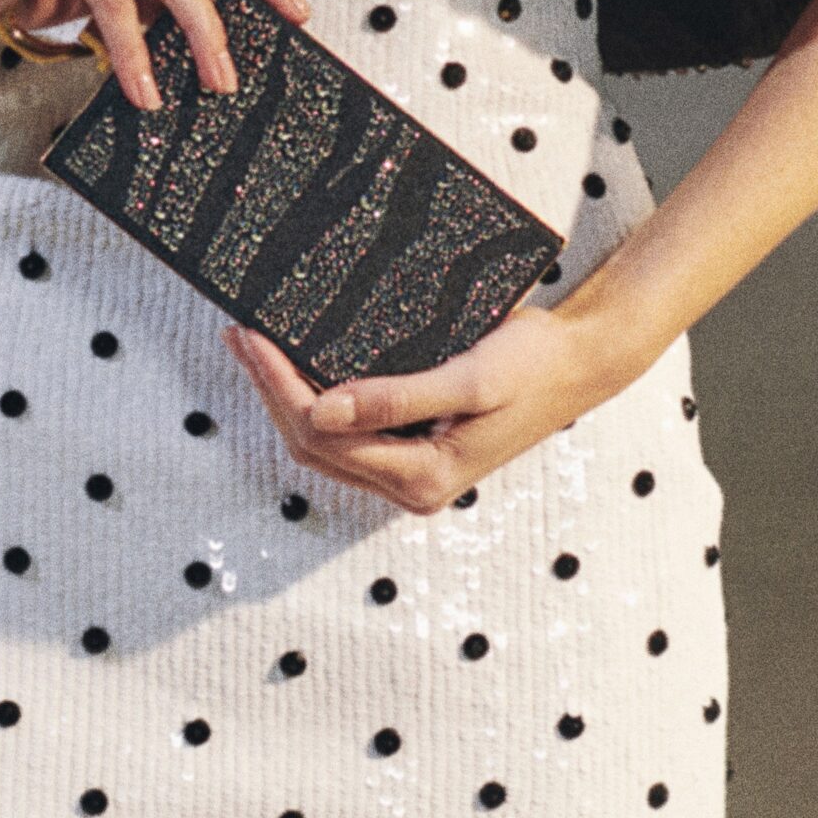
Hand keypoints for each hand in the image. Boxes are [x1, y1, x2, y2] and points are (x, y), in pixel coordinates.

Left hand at [221, 302, 639, 514]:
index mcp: (421, 477)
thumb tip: (323, 410)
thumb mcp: (470, 380)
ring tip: (254, 344)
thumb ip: (397, 399)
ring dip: (284, 394)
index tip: (251, 337)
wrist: (578, 364)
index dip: (278, 386)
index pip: (322, 434)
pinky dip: (314, 396)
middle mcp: (408, 483)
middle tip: (239, 333)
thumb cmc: (532, 368)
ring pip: (322, 440)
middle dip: (270, 389)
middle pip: (311, 443)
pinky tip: (297, 361)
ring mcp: (408, 468)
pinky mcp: (411, 446)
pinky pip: (345, 430)